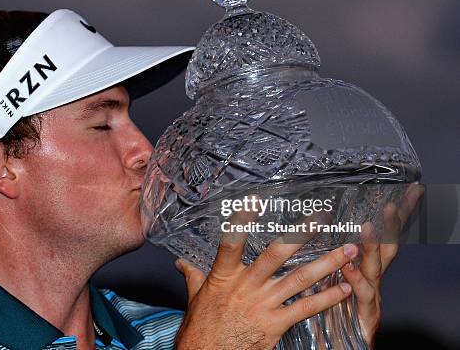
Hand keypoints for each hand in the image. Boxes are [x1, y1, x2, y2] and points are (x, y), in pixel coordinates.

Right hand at [175, 210, 358, 349]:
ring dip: (327, 263)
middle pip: (276, 255)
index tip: (256, 199)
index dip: (242, 221)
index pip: (231, 243)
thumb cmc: (200, 328)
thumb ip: (192, 274)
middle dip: (301, 234)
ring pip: (299, 278)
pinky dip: (327, 298)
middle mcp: (246, 286)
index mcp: (224, 276)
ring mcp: (263, 305)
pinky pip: (306, 308)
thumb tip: (181, 261)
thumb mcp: (194, 297)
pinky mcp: (276, 325)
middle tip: (322, 217)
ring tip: (348, 249)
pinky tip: (345, 288)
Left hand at [341, 182, 424, 347]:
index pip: (385, 235)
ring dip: (373, 247)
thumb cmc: (332, 311)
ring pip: (375, 267)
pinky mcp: (364, 314)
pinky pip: (360, 293)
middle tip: (392, 202)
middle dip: (392, 225)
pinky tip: (348, 265)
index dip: (396, 215)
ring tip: (368, 226)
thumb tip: (315, 225)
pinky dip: (354, 278)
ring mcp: (371, 295)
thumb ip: (330, 255)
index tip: (409, 190)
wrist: (340, 347)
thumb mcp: (330, 277)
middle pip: (388, 246)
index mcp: (365, 267)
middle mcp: (372, 279)